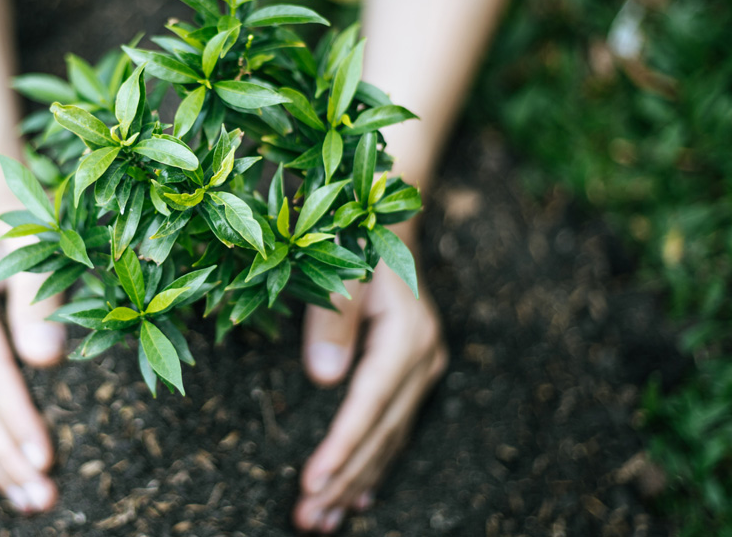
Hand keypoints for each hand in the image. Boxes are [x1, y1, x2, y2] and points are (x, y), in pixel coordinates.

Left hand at [293, 240, 447, 532]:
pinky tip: (360, 498)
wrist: (389, 224)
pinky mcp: (415, 373)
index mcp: (406, 338)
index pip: (368, 408)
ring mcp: (424, 369)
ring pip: (389, 439)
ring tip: (323, 520)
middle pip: (380, 434)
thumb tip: (324, 380)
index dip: (340, 449)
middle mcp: (423, 360)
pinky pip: (395, 430)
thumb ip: (333, 323)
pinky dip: (375, 465)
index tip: (311, 484)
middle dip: (343, 480)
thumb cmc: (357, 242)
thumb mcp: (341, 272)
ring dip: (356, 482)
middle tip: (307, 519)